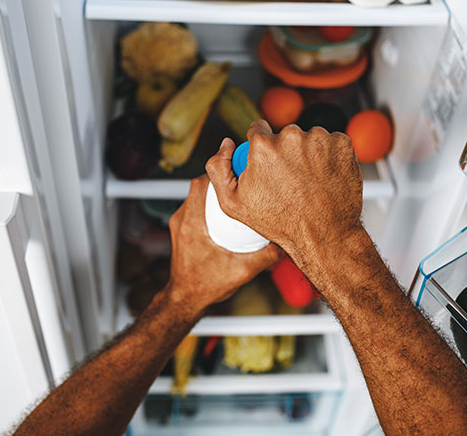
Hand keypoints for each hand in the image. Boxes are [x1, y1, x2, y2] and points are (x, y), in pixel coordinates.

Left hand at [167, 175, 280, 316]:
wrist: (186, 299)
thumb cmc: (206, 287)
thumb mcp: (242, 272)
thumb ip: (266, 256)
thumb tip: (286, 241)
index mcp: (192, 226)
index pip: (201, 185)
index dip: (218, 172)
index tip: (235, 167)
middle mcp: (182, 220)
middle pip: (199, 185)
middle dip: (219, 178)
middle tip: (240, 179)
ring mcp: (179, 223)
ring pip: (196, 194)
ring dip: (214, 190)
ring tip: (235, 192)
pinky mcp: (181, 228)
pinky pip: (195, 205)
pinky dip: (209, 202)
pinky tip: (226, 210)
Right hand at [205, 120, 363, 269]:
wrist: (325, 235)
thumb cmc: (281, 222)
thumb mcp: (233, 203)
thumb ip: (218, 168)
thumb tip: (226, 143)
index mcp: (263, 146)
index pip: (258, 129)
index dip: (260, 148)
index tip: (268, 164)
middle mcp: (292, 136)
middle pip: (284, 135)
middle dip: (285, 152)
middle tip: (289, 180)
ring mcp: (320, 139)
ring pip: (308, 138)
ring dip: (308, 154)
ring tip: (308, 182)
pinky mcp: (342, 144)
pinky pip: (330, 143)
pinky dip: (328, 156)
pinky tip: (323, 178)